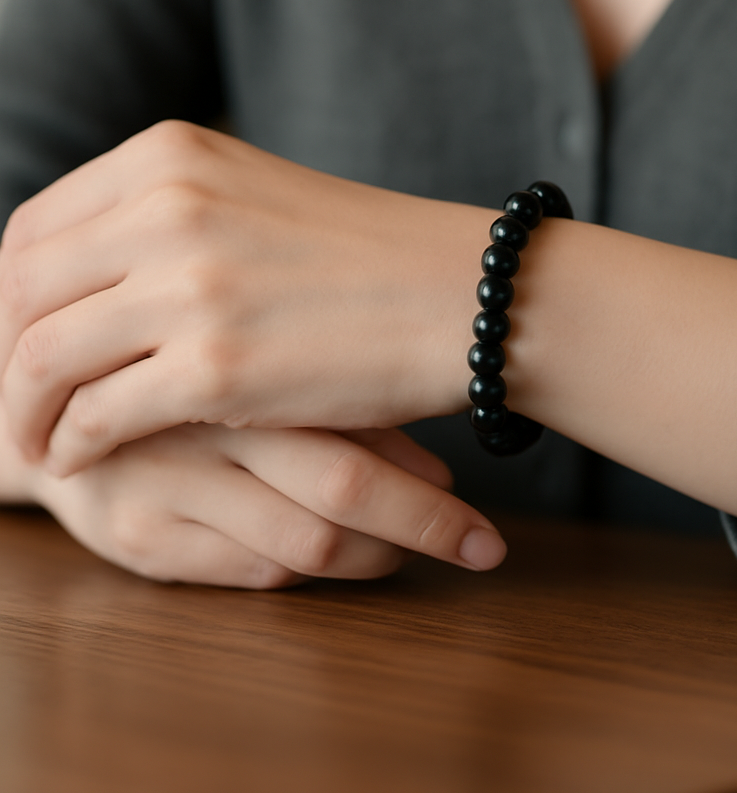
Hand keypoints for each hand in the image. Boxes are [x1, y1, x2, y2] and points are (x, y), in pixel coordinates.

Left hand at [0, 121, 488, 474]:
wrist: (461, 294)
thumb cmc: (368, 256)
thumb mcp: (254, 201)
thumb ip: (167, 220)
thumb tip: (85, 278)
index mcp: (171, 158)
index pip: (34, 230)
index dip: (9, 297)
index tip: (19, 342)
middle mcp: (168, 210)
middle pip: (20, 291)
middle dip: (1, 356)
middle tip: (16, 400)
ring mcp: (190, 288)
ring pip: (40, 357)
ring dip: (21, 411)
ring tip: (35, 441)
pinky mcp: (216, 368)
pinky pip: (96, 415)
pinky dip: (71, 444)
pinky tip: (83, 459)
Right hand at [2, 410, 506, 585]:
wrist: (54, 400)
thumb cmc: (187, 382)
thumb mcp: (261, 371)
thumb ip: (339, 409)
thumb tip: (438, 473)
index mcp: (246, 363)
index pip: (361, 435)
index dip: (429, 491)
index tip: (483, 518)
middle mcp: (207, 424)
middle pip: (341, 491)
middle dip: (427, 528)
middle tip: (483, 548)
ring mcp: (167, 485)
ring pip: (301, 542)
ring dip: (375, 553)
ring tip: (410, 548)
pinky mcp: (135, 538)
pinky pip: (249, 571)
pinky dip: (311, 571)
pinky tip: (345, 554)